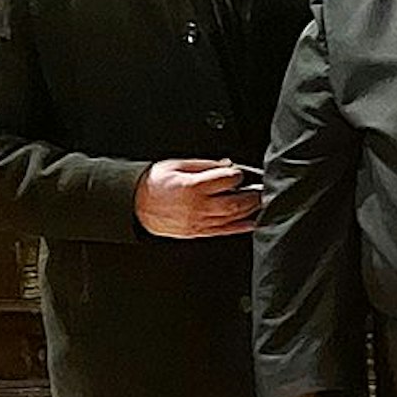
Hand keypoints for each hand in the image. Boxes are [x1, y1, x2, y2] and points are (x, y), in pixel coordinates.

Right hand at [135, 159, 259, 237]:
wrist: (135, 204)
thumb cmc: (154, 184)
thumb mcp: (176, 165)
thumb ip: (204, 165)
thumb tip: (226, 164)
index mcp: (193, 186)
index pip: (228, 180)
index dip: (238, 174)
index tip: (240, 172)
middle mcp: (198, 206)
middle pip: (236, 202)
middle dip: (253, 194)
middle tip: (261, 188)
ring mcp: (199, 221)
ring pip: (233, 218)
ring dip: (251, 210)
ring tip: (260, 201)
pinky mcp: (199, 232)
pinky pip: (225, 231)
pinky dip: (242, 227)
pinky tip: (252, 222)